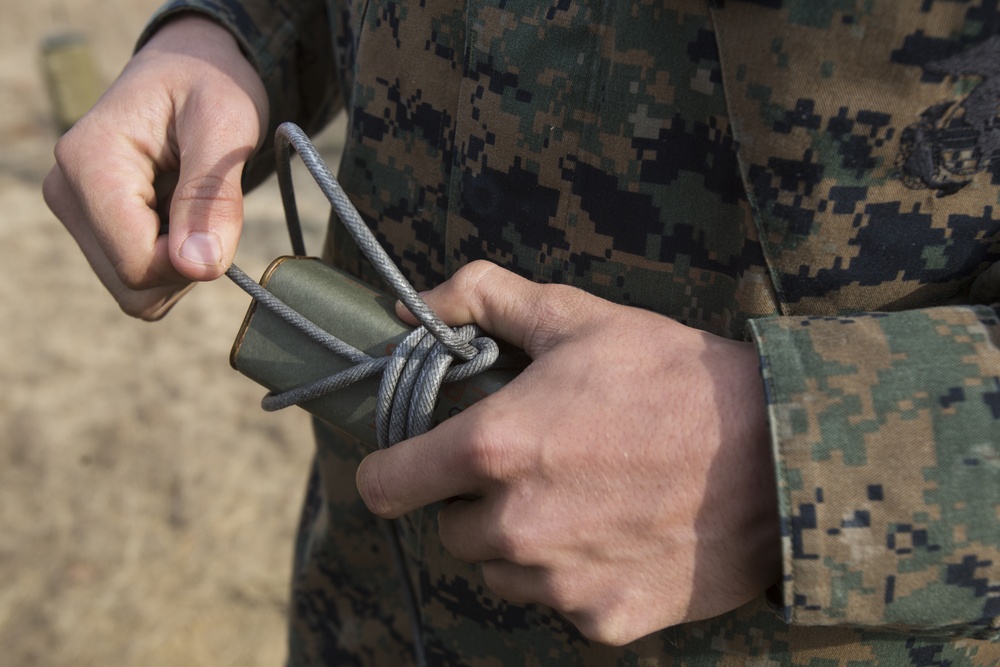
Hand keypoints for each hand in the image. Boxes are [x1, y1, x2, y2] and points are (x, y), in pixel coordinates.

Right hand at [42, 15, 267, 319]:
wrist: (190, 70)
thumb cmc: (210, 86)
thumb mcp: (226, 124)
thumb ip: (212, 195)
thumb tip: (199, 266)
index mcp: (90, 161)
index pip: (136, 264)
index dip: (189, 262)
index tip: (220, 223)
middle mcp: (67, 191)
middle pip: (133, 285)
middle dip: (186, 264)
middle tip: (212, 209)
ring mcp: (74, 212)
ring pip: (134, 291)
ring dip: (181, 265)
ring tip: (194, 204)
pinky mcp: (91, 227)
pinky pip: (137, 280)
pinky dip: (171, 262)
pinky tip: (181, 216)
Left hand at [356, 261, 780, 644]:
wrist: (779, 452)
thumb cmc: (673, 377)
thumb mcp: (576, 316)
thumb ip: (482, 299)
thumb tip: (407, 306)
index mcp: (493, 450)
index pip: (384, 485)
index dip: (394, 469)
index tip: (417, 461)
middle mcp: (514, 527)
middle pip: (449, 532)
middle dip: (475, 502)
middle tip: (535, 467)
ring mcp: (560, 582)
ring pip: (501, 572)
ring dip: (522, 543)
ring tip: (583, 498)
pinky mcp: (605, 619)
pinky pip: (562, 601)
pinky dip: (578, 575)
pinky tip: (623, 534)